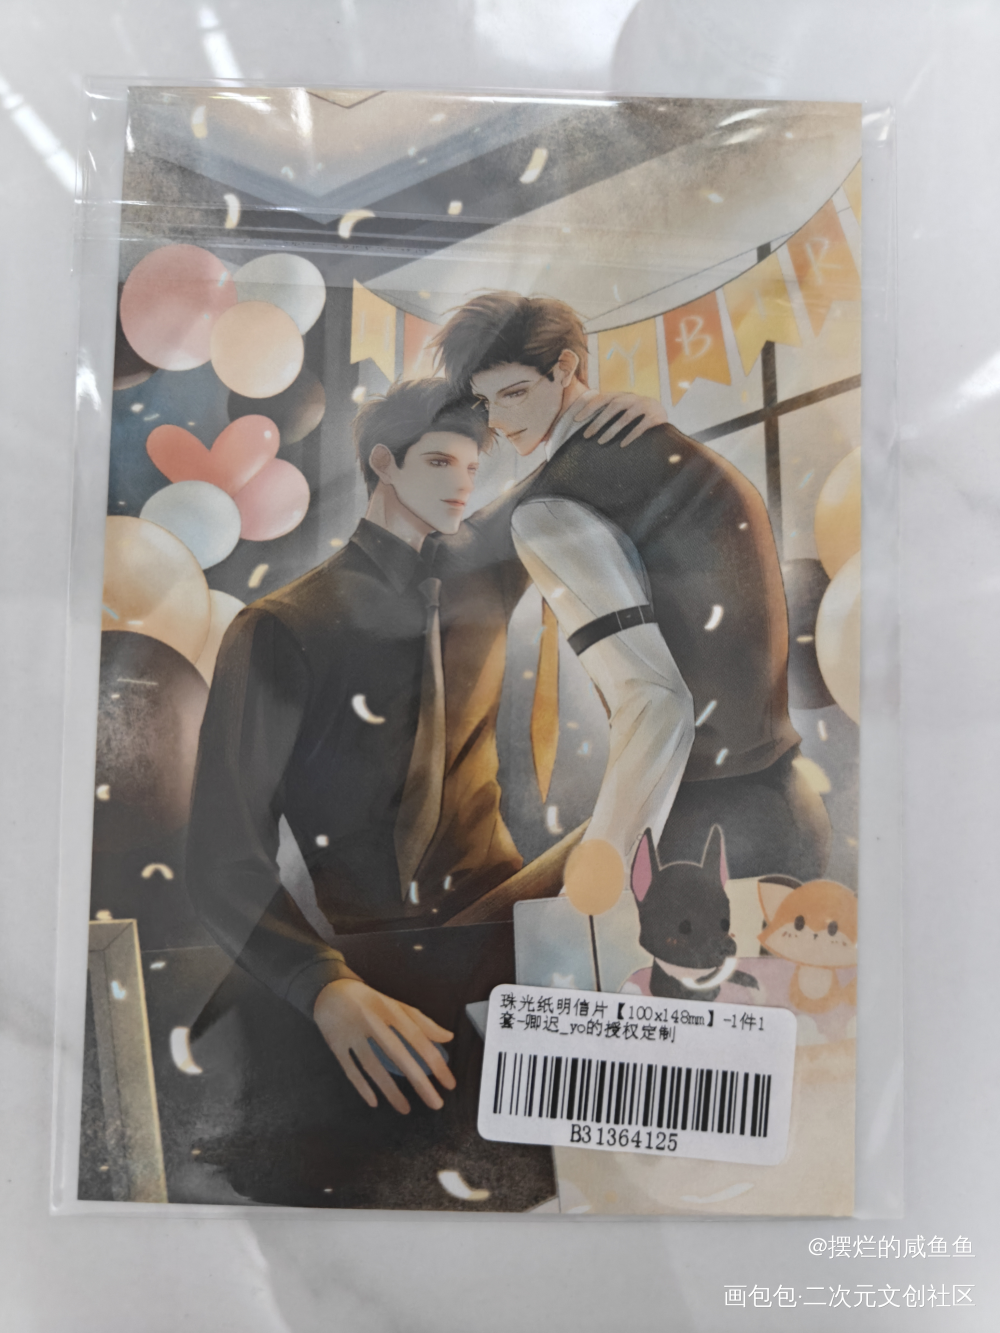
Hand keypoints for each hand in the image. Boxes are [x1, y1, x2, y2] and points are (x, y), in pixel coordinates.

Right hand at [313, 978, 455, 1114]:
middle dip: (419, 1081)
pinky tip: (374, 1102)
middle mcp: (372, 1020)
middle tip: (436, 1104)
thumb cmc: (371, 1002)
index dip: (434, 1061)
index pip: (417, 1038)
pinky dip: (361, 1087)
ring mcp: (351, 1032)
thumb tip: (449, 1037)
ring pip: (373, 1066)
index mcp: (390, 1009)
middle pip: (398, 1054)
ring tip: (406, 1109)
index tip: (449, 1083)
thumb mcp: (397, 1006)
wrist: (330, 991)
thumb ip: (422, 1022)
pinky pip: (349, 1069)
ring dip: (390, 1090)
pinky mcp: (335, 1043)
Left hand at [572, 391, 669, 447]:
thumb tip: (582, 418)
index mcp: (622, 396)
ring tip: (601, 442)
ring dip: (612, 430)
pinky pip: (641, 427)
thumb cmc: (634, 414)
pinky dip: (631, 436)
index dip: (589, 407)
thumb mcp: (621, 408)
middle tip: (586, 435)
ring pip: (626, 417)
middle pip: (613, 407)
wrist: (661, 413)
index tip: (576, 419)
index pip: (603, 398)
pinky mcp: (655, 417)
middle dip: (598, 421)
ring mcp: (645, 406)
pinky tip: (622, 445)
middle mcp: (633, 398)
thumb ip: (607, 410)